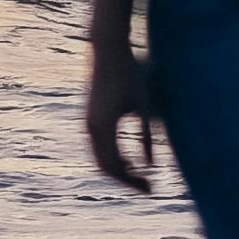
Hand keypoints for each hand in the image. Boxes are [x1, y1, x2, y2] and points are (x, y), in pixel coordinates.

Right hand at [86, 41, 159, 190]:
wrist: (107, 50)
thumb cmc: (129, 73)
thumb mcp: (143, 105)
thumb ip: (146, 136)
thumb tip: (150, 165)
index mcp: (104, 125)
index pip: (114, 166)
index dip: (132, 181)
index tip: (150, 188)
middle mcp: (91, 127)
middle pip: (104, 166)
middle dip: (126, 180)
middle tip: (148, 188)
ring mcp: (88, 123)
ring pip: (99, 158)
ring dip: (118, 170)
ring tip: (140, 177)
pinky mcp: (90, 118)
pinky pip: (98, 147)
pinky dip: (112, 158)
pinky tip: (129, 161)